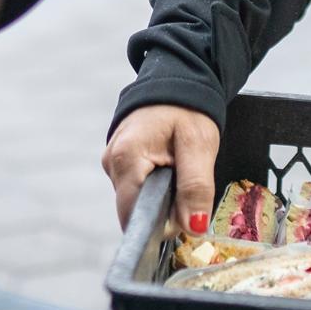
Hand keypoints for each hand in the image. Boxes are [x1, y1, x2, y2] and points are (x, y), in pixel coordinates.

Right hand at [102, 104, 220, 231]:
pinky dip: (154, 187)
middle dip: (163, 209)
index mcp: (127, 157)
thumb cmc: (188, 109)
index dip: (161, 224)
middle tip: (188, 187)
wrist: (177, 82)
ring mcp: (111, 162)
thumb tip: (194, 228)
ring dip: (160, 197)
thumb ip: (196, 188)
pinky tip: (168, 169)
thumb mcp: (199, 146)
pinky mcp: (117, 162)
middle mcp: (112, 162)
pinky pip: (135, 188)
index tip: (185, 219)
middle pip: (135, 210)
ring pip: (136, 200)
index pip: (134, 215)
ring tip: (179, 172)